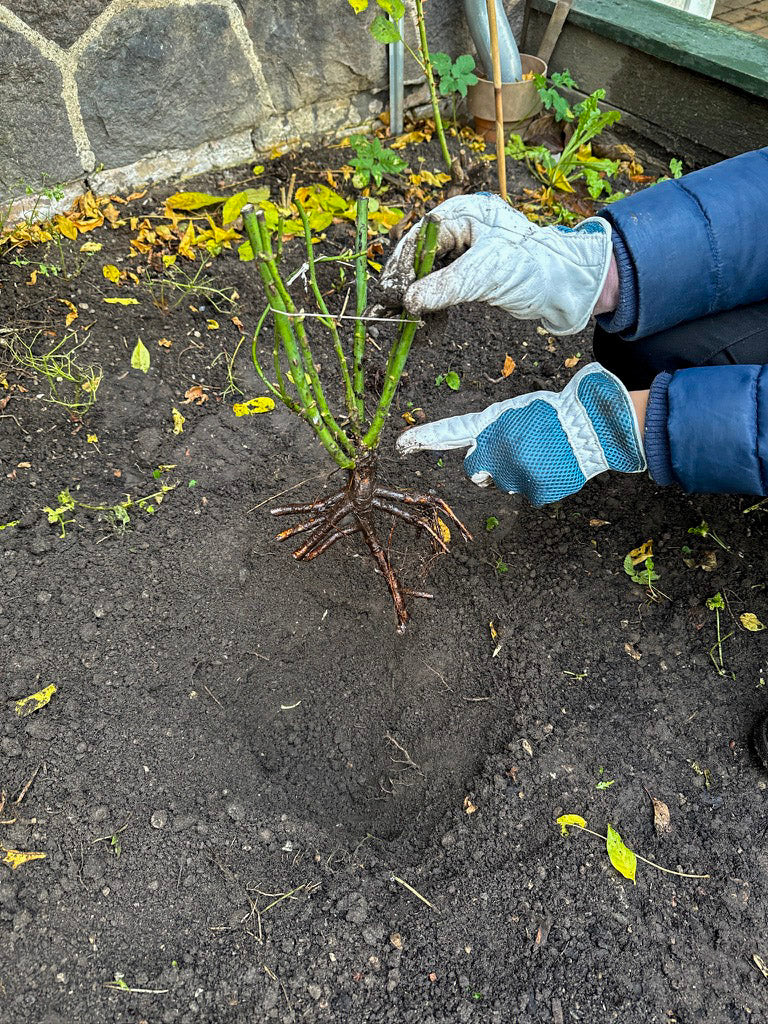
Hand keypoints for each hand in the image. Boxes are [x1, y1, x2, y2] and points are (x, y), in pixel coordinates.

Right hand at [380, 193, 612, 334]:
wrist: (566, 285)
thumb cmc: (532, 267)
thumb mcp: (485, 275)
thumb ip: (445, 287)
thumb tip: (408, 301)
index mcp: (464, 212)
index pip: (420, 237)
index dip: (401, 266)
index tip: (388, 293)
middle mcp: (461, 226)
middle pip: (420, 254)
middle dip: (404, 282)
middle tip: (385, 309)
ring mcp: (466, 248)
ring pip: (429, 271)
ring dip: (415, 294)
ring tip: (396, 317)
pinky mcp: (471, 270)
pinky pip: (442, 284)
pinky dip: (431, 301)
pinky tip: (420, 318)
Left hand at [396, 363, 645, 505]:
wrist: (592, 427)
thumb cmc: (556, 414)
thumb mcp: (516, 412)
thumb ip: (492, 432)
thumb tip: (479, 455)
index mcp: (493, 426)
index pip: (452, 431)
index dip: (425, 438)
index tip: (400, 444)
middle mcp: (497, 452)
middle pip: (477, 470)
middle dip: (488, 466)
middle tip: (517, 452)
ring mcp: (514, 475)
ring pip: (505, 482)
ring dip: (517, 473)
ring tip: (542, 454)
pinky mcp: (534, 491)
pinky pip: (530, 492)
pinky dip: (540, 484)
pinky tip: (554, 466)